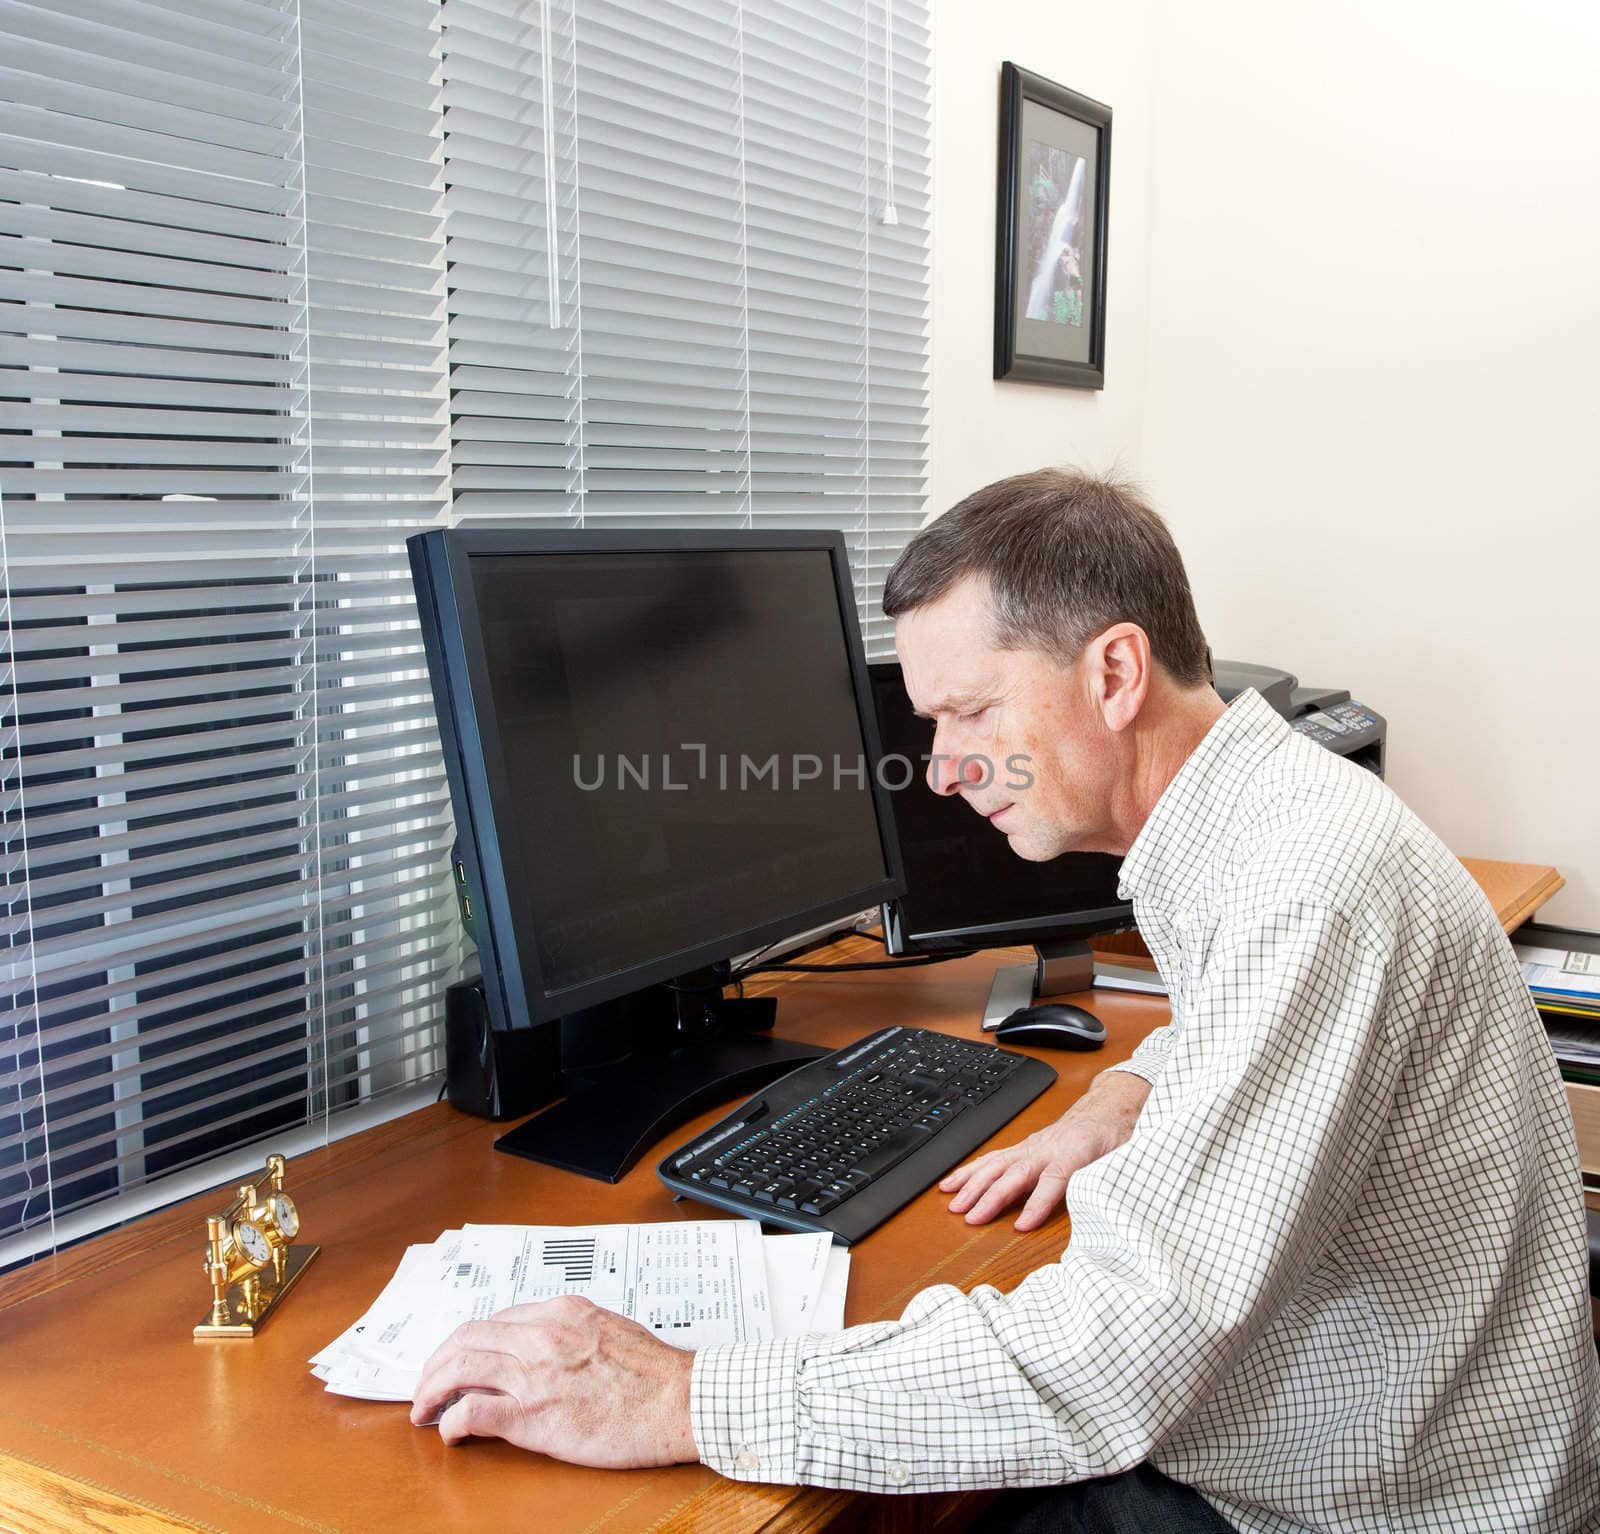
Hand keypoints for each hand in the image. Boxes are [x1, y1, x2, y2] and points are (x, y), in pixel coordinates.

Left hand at [409, 1295, 697, 1466]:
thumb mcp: (608, 1329)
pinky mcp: (535, 1417)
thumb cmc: (655, 1372)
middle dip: (437, 1362)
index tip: (460, 1359)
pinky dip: (453, 1422)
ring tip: (424, 1408)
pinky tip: (451, 1432)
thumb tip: (546, 1346)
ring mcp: (536, 1375)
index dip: (468, 1342)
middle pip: (467, 1338)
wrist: (679, 1401)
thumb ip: (571, 1331)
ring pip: (460, 1369)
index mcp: (561, 1312)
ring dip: (432, 1390)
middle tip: (427, 1384)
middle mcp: (542, 1336)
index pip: (495, 1320)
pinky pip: (475, 1413)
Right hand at [940, 1070, 1150, 1229]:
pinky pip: (992, 1159)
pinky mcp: (1022, 1148)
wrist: (1105, 1111)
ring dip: (972, 1184)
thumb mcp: (1123, 1161)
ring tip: (953, 1204)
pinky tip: (953, 1183)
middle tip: (972, 1218)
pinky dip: (970, 1170)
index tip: (1021, 1225)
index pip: (1053, 1180)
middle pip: (1015, 1173)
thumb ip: (1110, 1183)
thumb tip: (1106, 1212)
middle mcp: (1046, 1149)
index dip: (1037, 1204)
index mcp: (1074, 1152)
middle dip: (991, 1196)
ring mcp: (1031, 1147)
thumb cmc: (1112, 1138)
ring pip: (996, 1163)